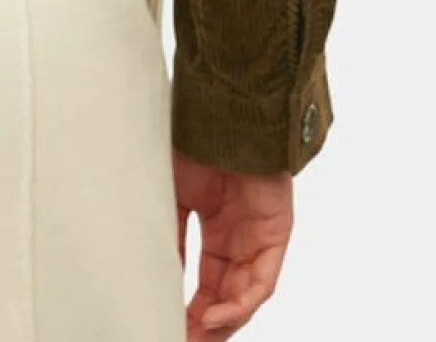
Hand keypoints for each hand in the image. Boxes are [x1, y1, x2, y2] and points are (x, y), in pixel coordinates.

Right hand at [173, 146, 293, 338]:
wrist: (222, 116)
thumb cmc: (194, 144)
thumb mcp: (172, 196)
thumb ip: (170, 234)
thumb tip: (159, 275)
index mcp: (214, 228)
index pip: (205, 282)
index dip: (187, 308)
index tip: (167, 325)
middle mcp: (239, 239)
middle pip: (225, 296)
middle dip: (204, 325)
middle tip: (181, 339)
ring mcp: (259, 239)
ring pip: (243, 296)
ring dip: (221, 322)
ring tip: (195, 337)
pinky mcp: (275, 236)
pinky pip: (261, 282)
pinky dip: (239, 304)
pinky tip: (215, 316)